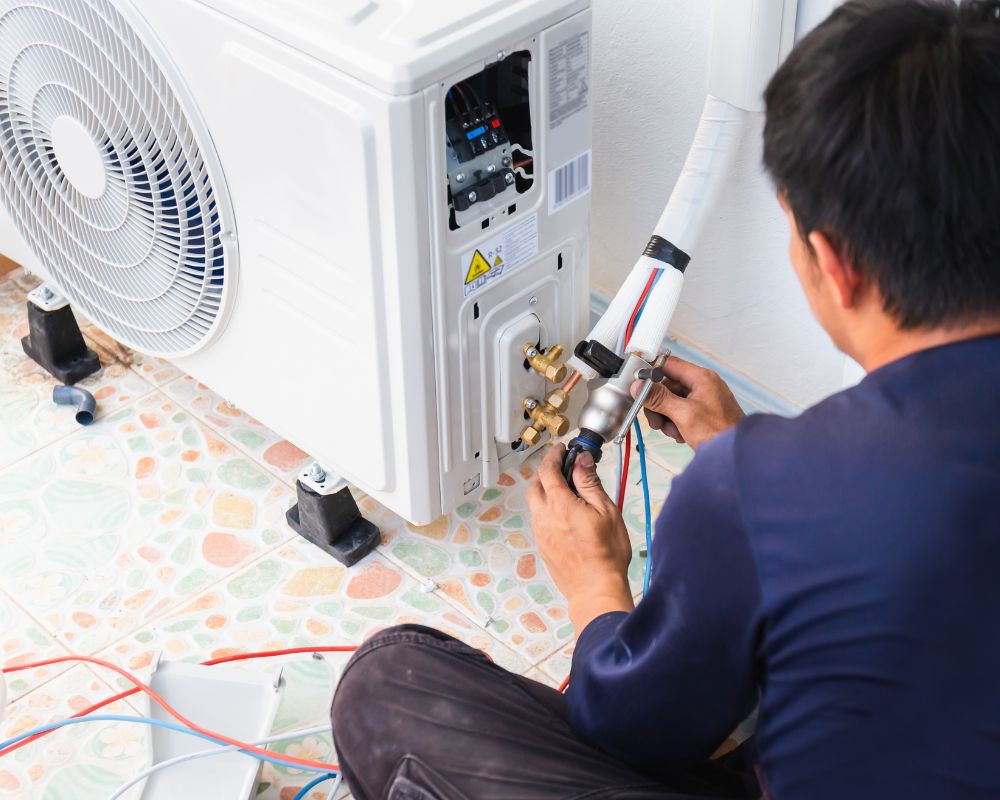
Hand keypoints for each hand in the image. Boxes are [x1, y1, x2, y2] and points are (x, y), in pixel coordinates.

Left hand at [527, 444, 634, 634]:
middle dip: (546, 471)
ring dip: (545, 491)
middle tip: (562, 467)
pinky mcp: (542, 545)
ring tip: (565, 490)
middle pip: (535, 484)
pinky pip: (539, 519)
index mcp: (560, 505)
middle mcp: (545, 517)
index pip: (548, 470)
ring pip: (535, 503)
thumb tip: (581, 461)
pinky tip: (564, 513)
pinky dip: (547, 508)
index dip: (554, 455)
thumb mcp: (606, 511)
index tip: (561, 449)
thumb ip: (590, 483)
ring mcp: (541, 533)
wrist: (595, 588)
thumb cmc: (606, 554)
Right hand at [632, 356, 744, 449]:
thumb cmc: (720, 433)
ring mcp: (703, 399)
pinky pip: (681, 412)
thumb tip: (640, 386)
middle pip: (667, 386)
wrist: (736, 455)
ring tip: (673, 431)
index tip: (638, 384)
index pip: (668, 364)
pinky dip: (676, 423)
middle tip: (656, 420)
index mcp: (701, 378)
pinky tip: (681, 434)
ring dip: (667, 417)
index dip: (651, 373)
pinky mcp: (703, 413)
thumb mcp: (683, 414)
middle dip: (658, 405)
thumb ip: (659, 398)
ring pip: (672, 401)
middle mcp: (703, 385)